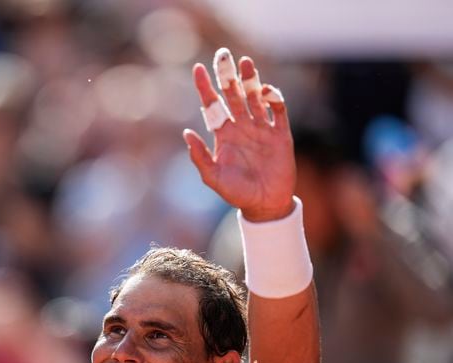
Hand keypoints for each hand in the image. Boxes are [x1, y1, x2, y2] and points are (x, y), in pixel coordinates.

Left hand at [184, 53, 294, 221]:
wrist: (265, 204)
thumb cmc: (236, 193)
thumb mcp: (213, 177)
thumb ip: (200, 156)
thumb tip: (186, 133)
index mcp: (223, 134)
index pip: (212, 104)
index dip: (205, 86)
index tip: (197, 68)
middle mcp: (241, 127)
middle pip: (233, 94)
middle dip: (227, 75)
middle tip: (222, 55)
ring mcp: (261, 128)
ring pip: (255, 97)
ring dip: (250, 80)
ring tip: (245, 62)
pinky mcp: (280, 134)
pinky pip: (278, 111)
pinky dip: (273, 99)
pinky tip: (266, 90)